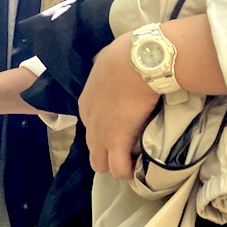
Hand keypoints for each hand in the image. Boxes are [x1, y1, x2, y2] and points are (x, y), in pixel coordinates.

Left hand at [79, 32, 159, 179]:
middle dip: (108, 152)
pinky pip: (119, 169)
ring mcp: (101, 134)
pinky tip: (140, 168)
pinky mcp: (117, 142)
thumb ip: (104, 67)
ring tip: (135, 159)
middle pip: (92, 148)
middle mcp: (89, 121)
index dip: (106, 130)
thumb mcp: (106, 60)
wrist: (137, 62)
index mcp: (86, 102)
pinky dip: (128, 171)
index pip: (91, 125)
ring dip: (117, 164)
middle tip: (129, 148)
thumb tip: (108, 61)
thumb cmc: (126, 55)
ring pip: (101, 164)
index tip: (124, 129)